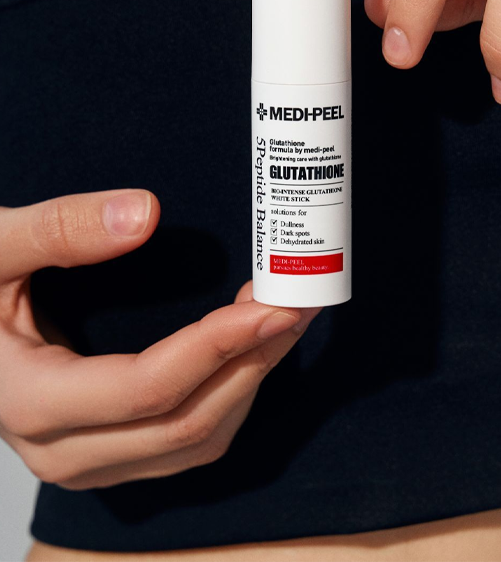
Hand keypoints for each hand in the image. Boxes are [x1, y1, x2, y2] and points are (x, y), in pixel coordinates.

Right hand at [0, 189, 319, 489]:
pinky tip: (248, 349)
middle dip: (251, 362)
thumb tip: (144, 214)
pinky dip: (229, 397)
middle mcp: (63, 450)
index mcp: (30, 400)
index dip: (215, 346)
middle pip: (184, 424)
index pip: (144, 389)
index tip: (271, 303)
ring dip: (249, 382)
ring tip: (284, 320)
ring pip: (193, 444)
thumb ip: (56, 228)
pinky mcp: (110, 451)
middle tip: (297, 303)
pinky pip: (186, 442)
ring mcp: (89, 460)